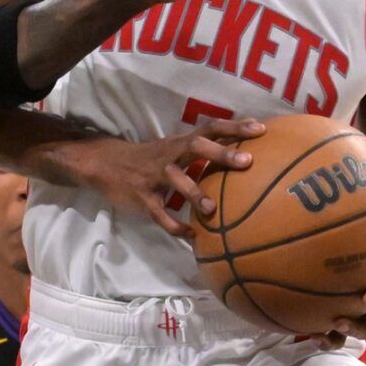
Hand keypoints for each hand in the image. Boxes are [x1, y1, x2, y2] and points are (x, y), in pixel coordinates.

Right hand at [71, 117, 267, 235]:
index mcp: (180, 143)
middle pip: (195, 146)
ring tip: (212, 210)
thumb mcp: (175, 149)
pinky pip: (159, 213)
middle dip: (220, 153)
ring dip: (194, 193)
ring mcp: (153, 175)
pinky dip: (174, 226)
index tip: (261, 129)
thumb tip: (243, 155)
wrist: (105, 164)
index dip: (234, 127)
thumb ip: (203, 151)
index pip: (210, 128)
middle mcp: (169, 154)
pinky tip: (192, 237)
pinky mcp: (141, 197)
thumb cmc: (150, 159)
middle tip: (247, 163)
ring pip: (175, 180)